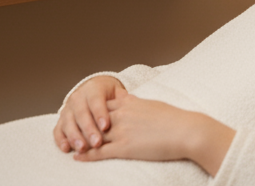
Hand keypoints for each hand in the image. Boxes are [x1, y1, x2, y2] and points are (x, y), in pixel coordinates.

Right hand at [53, 75, 124, 152]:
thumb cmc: (109, 95)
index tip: (106, 126)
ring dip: (74, 136)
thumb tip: (128, 100)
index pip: (95, 100)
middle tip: (96, 143)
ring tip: (82, 148)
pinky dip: (60, 139)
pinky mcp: (61, 120)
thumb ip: (121, 98)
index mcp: (92, 89)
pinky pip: (57, 130)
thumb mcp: (116, 92)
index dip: (100, 113)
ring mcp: (67, 109)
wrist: (95, 91)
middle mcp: (77, 98)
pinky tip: (67, 148)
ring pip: (68, 122)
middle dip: (88, 129)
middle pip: (81, 113)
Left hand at [74, 95, 234, 175]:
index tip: (81, 115)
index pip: (102, 106)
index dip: (90, 112)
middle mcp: (122, 115)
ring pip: (93, 136)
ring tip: (68, 146)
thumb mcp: (152, 104)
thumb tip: (127, 97)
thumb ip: (135, 101)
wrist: (186, 130)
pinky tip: (78, 157)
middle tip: (69, 131)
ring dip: (79, 141)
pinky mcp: (125, 148)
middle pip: (93, 119)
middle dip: (80, 125)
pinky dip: (86, 155)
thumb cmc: (174, 118)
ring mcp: (122, 131)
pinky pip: (100, 152)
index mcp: (129, 104)